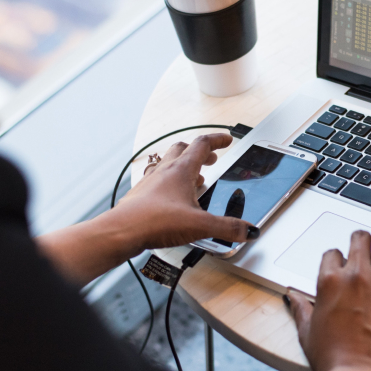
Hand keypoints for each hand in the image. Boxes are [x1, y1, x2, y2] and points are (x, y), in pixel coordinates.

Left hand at [114, 133, 257, 251]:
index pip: (202, 144)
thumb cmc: (156, 221)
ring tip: (195, 179)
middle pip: (183, 149)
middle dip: (200, 152)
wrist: (122, 230)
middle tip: (211, 159)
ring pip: (168, 163)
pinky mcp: (141, 195)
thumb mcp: (200, 225)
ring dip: (184, 166)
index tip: (227, 139)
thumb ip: (227, 228)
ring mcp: (150, 181)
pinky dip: (169, 182)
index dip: (217, 140)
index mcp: (181, 169)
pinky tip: (173, 198)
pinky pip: (157, 180)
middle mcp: (164, 170)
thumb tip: (248, 230)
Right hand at [288, 228, 370, 370]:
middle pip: (359, 239)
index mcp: (328, 280)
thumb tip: (293, 297)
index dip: (336, 258)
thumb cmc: (332, 356)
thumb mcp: (306, 330)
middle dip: (359, 239)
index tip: (340, 265)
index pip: (332, 253)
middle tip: (362, 242)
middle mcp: (354, 275)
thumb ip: (300, 307)